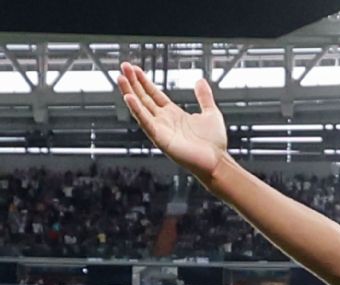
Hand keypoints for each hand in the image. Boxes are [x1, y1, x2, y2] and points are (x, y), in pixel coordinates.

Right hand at [116, 62, 226, 182]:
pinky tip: (128, 98)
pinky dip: (137, 110)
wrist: (217, 161)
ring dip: (129, 92)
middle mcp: (164, 120)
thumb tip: (200, 80)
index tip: (134, 68)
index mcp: (173, 114)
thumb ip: (204, 97)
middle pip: (143, 98)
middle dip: (133, 82)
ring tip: (120, 78)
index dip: (144, 81)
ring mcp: (160, 129)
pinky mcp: (160, 138)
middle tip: (123, 66)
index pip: (154, 94)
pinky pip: (145, 122)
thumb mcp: (211, 113)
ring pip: (140, 108)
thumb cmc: (214, 142)